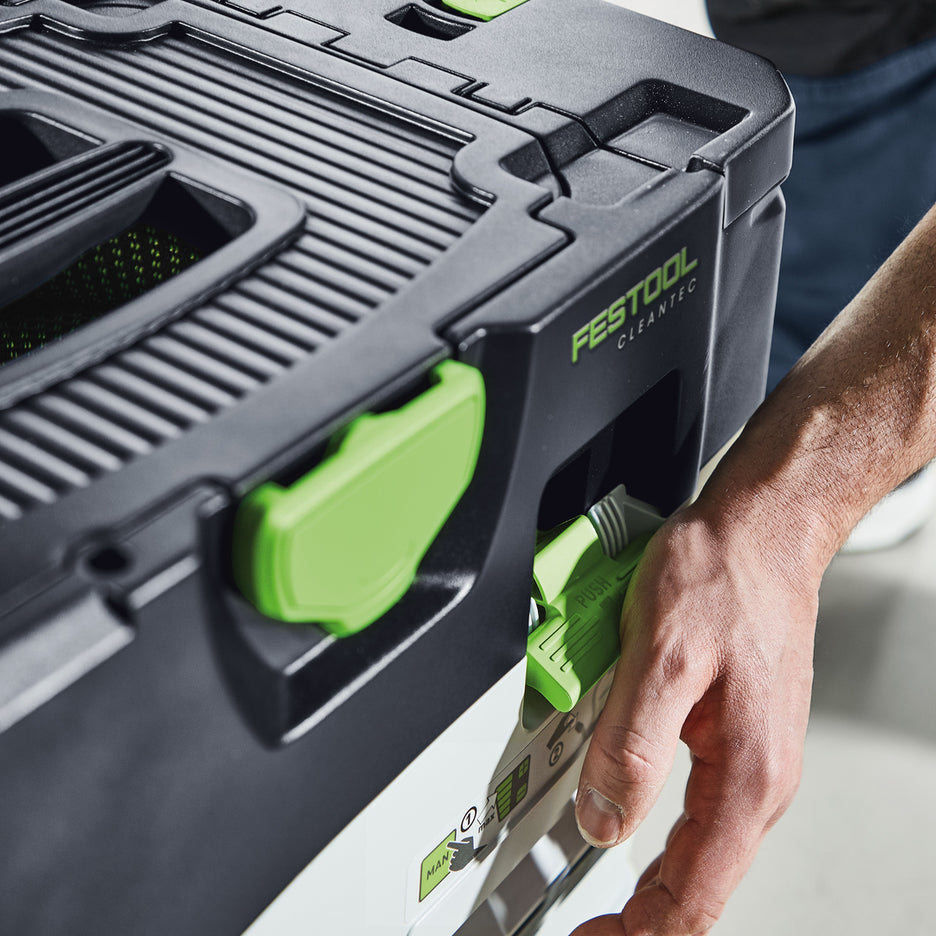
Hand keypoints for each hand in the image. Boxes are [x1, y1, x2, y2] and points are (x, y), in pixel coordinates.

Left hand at [571, 499, 819, 934]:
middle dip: (642, 917)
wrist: (760, 532)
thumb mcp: (659, 657)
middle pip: (697, 883)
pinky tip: (627, 825)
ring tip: (600, 890)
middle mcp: (756, 778)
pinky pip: (695, 807)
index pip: (693, 894)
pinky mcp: (731, 733)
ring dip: (647, 877)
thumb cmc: (723, 577)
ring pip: (695, 849)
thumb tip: (601, 820)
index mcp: (746, 774)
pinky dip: (657, 832)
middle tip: (590, 927)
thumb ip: (628, 746)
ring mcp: (748, 757)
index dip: (640, 932)